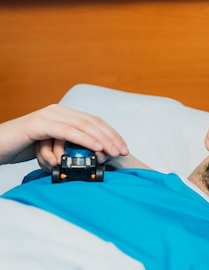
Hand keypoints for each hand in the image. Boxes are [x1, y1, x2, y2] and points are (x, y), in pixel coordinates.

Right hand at [0, 104, 128, 168]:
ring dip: (101, 140)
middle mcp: (58, 111)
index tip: (124, 148)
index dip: (112, 134)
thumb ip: (70, 148)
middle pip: (92, 122)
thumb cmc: (23, 149)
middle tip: (123, 152)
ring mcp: (49, 116)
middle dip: (111, 137)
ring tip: (112, 152)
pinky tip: (96, 147)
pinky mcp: (39, 124)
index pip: (94, 122)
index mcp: (64, 115)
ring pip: (82, 125)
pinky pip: (67, 131)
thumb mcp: (52, 148)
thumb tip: (94, 157)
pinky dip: (84, 139)